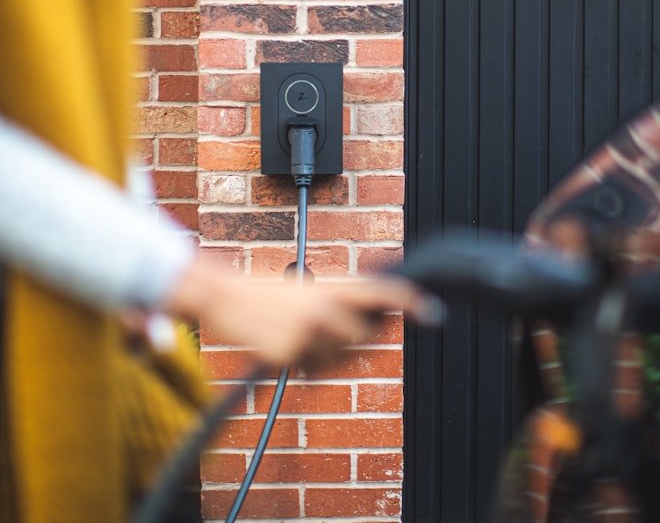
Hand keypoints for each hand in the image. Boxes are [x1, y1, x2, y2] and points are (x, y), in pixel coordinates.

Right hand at [152, 262, 442, 366]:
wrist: (227, 298)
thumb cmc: (271, 295)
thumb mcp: (310, 292)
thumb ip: (343, 305)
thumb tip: (376, 326)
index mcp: (333, 288)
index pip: (381, 291)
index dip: (410, 301)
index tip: (433, 312)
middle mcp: (325, 308)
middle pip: (365, 339)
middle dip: (353, 342)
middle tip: (324, 330)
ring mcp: (308, 331)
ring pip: (338, 360)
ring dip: (324, 356)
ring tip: (298, 334)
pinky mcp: (290, 353)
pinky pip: (312, 371)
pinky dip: (303, 365)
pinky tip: (285, 346)